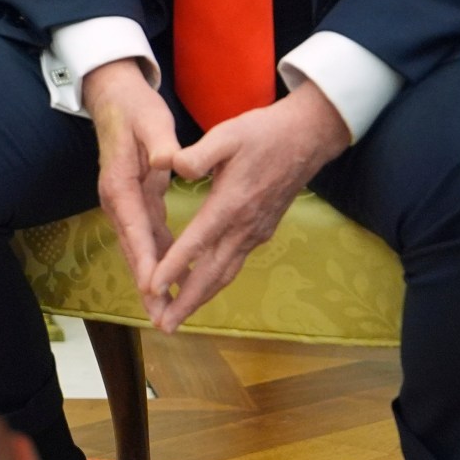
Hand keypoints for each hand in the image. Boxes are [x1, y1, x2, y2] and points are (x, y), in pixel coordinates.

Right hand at [85, 58, 181, 325]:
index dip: (145, 259)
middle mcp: (117, 200)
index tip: (154, 286)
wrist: (115, 98)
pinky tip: (174, 279)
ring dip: (153, 280)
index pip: (134, 227)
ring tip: (168, 311)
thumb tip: (166, 163)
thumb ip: (159, 143)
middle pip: (134, 249)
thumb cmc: (135, 108)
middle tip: (162, 316)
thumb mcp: (150, 121)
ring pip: (140, 249)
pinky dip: (159, 260)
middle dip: (147, 284)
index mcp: (120, 183)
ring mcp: (124, 204)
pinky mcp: (134, 202)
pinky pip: (147, 238)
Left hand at [147, 84, 352, 332]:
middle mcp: (244, 226)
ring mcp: (255, 233)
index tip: (152, 288)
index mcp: (231, 204)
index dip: (173, 267)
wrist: (307, 138)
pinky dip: (214, 282)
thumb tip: (170, 165)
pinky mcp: (260, 232)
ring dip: (200, 299)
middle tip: (162, 326)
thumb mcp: (227, 134)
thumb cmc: (263, 133)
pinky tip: (199, 289)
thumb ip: (197, 154)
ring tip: (176, 318)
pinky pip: (233, 265)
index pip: (197, 242)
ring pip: (225, 274)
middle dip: (186, 302)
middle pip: (212, 273)